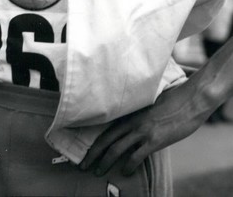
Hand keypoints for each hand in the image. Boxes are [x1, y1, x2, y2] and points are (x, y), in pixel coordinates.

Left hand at [79, 81, 210, 175]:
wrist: (190, 100)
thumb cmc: (172, 101)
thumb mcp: (150, 107)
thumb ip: (139, 116)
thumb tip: (134, 125)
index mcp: (129, 114)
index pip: (105, 130)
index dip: (94, 143)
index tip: (86, 152)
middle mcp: (131, 122)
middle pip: (106, 140)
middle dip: (92, 154)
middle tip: (82, 165)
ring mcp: (142, 131)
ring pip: (116, 148)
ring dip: (105, 161)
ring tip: (97, 171)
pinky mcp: (154, 140)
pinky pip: (136, 155)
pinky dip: (128, 165)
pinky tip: (125, 172)